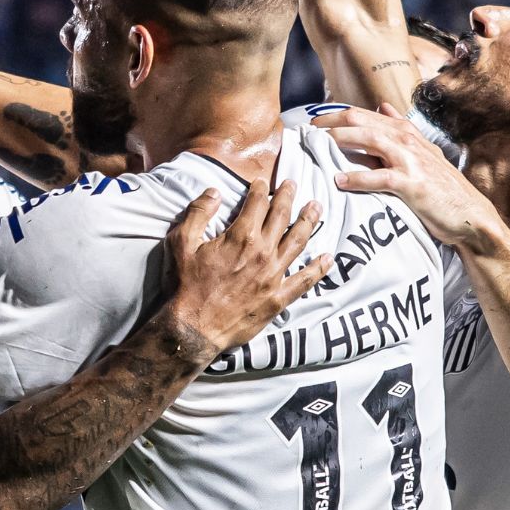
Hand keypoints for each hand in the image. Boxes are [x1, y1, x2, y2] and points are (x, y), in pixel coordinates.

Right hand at [160, 181, 333, 360]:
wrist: (194, 327)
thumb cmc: (185, 285)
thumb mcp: (181, 243)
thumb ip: (198, 213)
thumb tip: (213, 192)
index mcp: (240, 236)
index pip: (256, 203)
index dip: (260, 189)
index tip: (263, 182)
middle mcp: (262, 252)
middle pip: (281, 217)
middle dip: (288, 197)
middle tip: (293, 184)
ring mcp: (273, 275)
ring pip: (298, 242)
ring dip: (308, 222)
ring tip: (316, 208)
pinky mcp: (278, 298)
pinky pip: (303, 281)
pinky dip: (318, 269)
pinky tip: (328, 258)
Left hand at [315, 105, 502, 248]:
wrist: (469, 214)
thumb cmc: (442, 185)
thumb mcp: (424, 150)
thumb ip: (401, 128)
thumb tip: (382, 106)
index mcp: (406, 131)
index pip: (364, 114)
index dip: (335, 115)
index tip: (314, 122)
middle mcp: (407, 140)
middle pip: (361, 121)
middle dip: (330, 122)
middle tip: (307, 131)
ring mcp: (410, 161)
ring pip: (368, 140)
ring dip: (339, 141)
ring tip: (317, 146)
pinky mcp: (412, 184)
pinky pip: (379, 177)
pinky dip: (357, 178)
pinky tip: (339, 181)